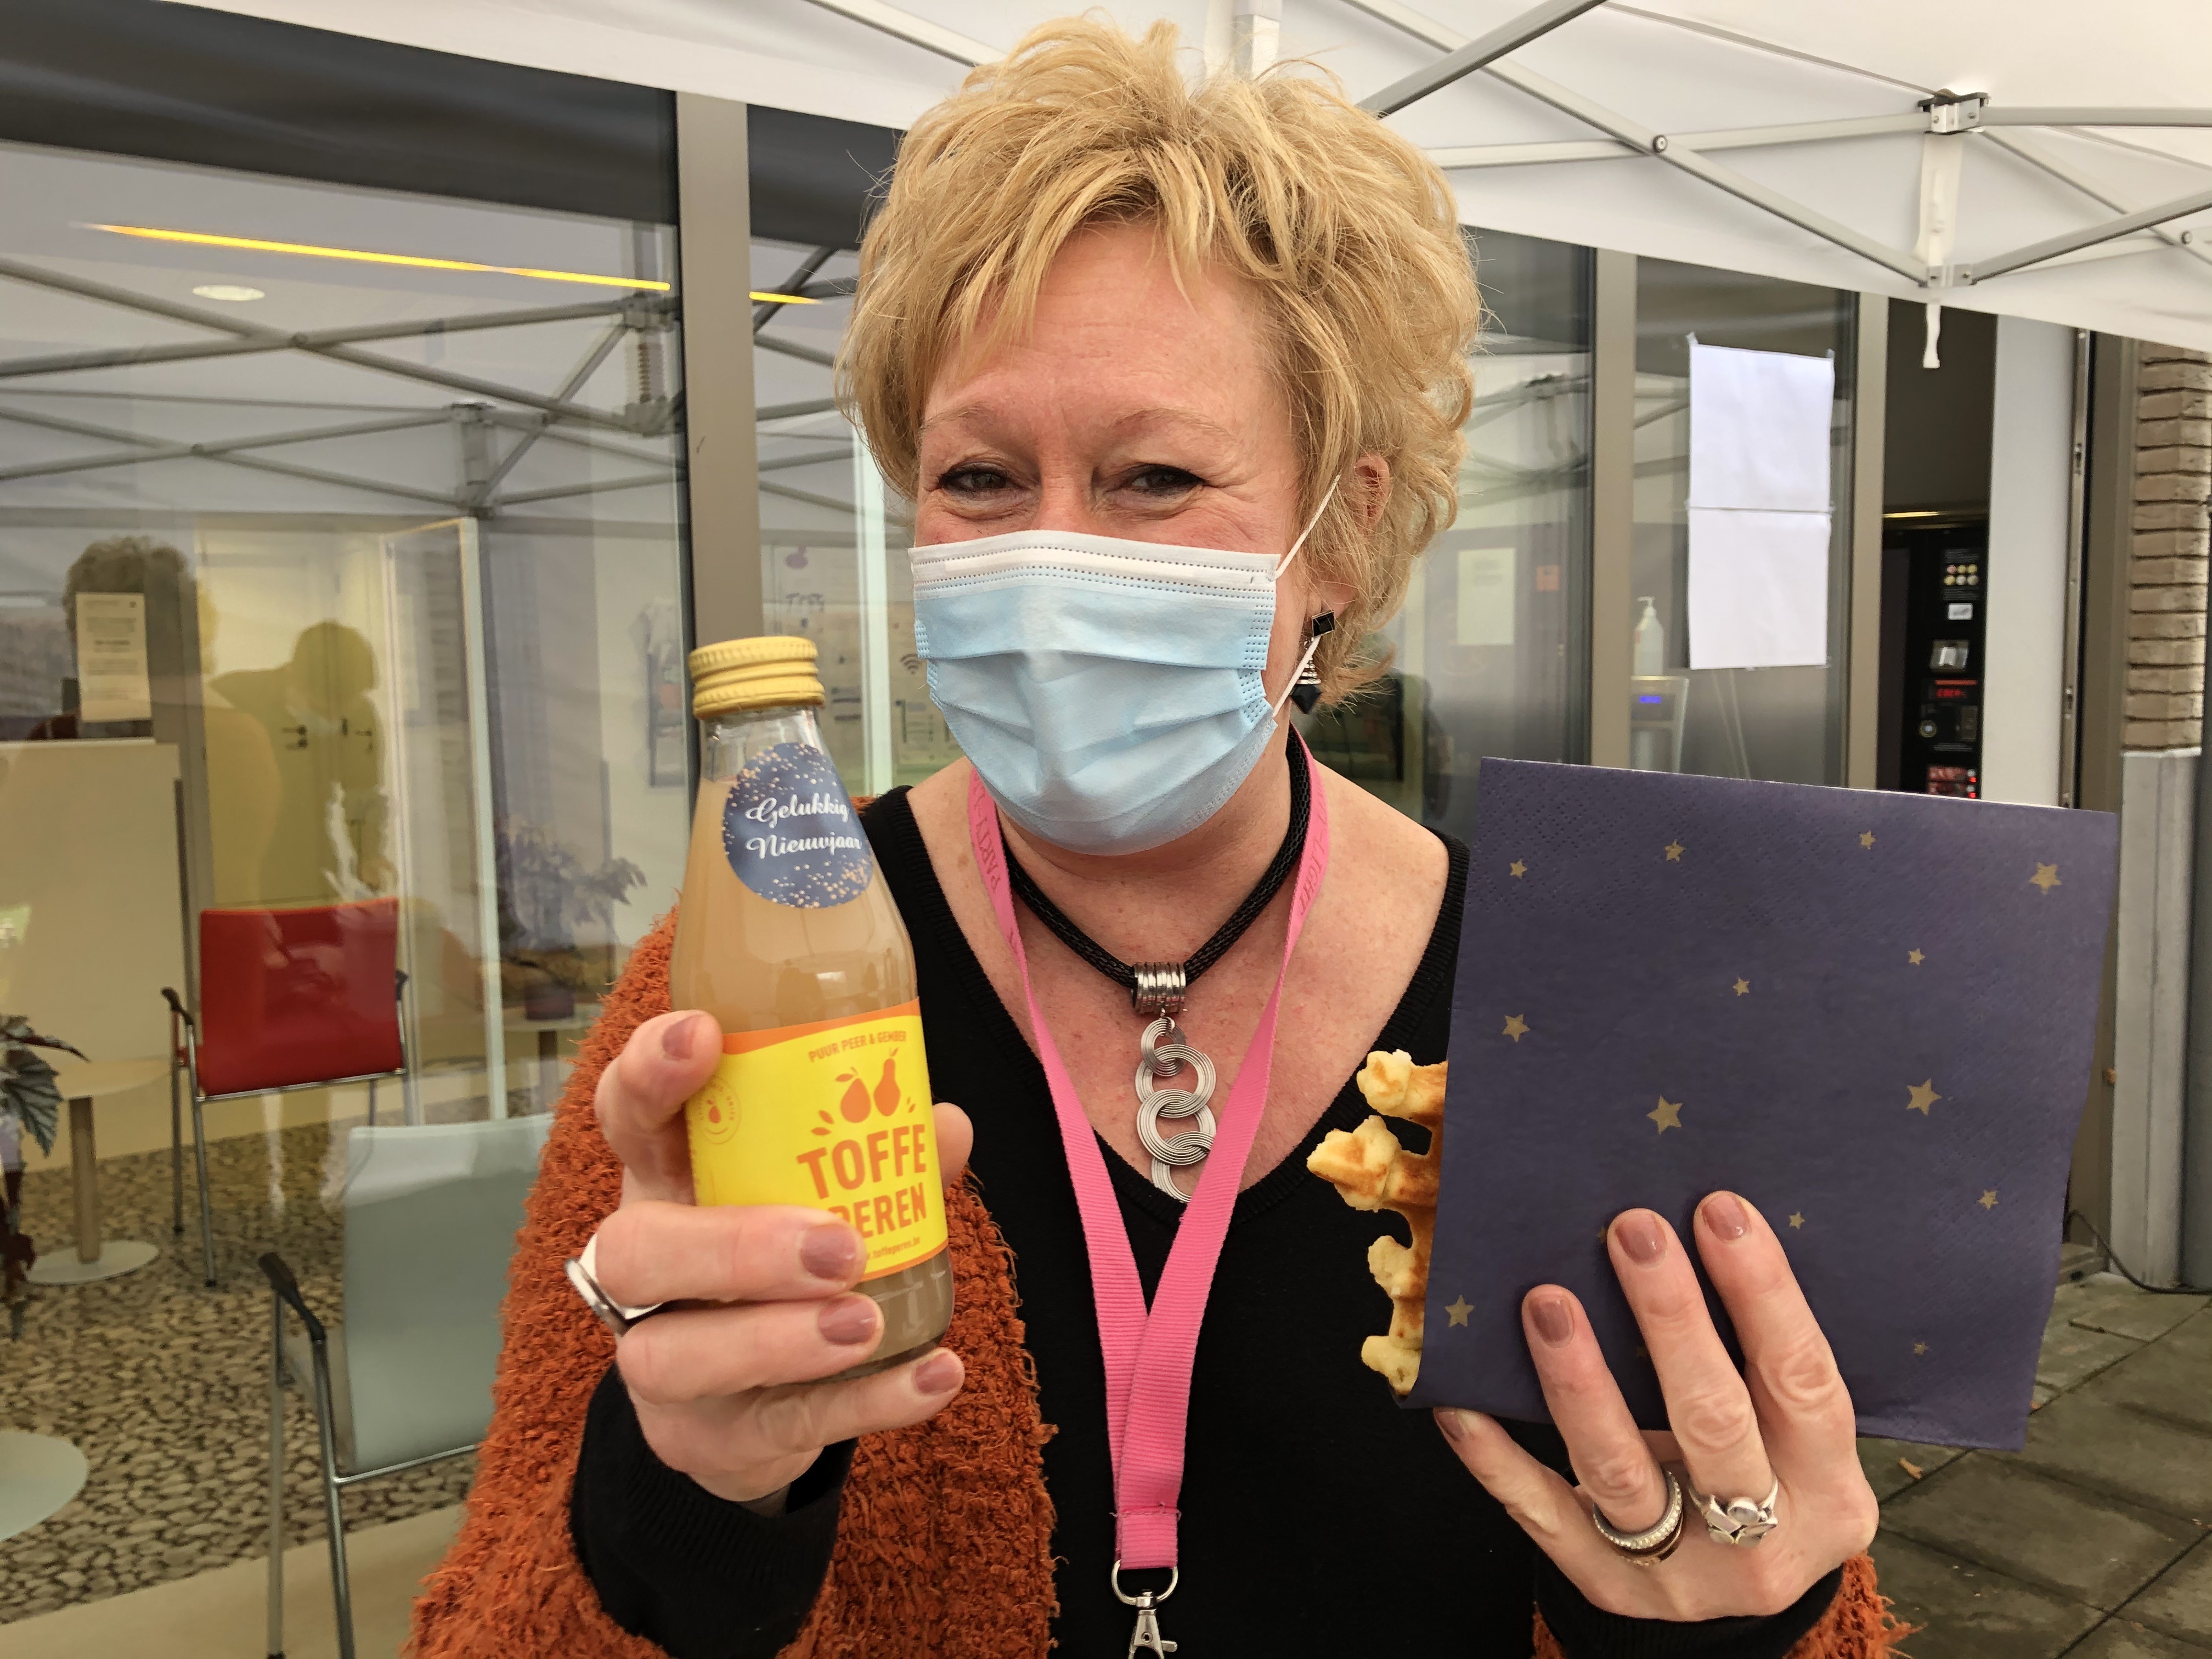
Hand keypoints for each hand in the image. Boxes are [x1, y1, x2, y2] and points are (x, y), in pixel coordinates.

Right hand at [592, 1008, 973, 1505]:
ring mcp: (665, 1366)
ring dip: (780, 1340)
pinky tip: (935, 1375)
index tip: (704, 1035)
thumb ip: (879, 1156)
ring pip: (679, 1357)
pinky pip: (779, 1429)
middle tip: (836, 1244)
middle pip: (636, 1250)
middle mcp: (644, 1275)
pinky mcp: (710, 1442)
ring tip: (868, 1321)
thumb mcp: (822, 1197)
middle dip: (734, 1246)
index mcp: (668, 1183)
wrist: (755, 1407)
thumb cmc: (786, 1266)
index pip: (629, 1117)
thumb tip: (943, 1126)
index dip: (649, 1073)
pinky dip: (866, 1403)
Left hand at [1435, 1193, 1877, 1620]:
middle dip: (1670, 1319)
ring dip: (1579, 1380)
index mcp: (1829, 1492)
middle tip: (1631, 1229)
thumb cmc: (1763, 1476)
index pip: (1803, 1381)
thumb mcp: (1793, 1439)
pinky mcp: (1606, 1585)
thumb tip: (1697, 1223)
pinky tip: (1462, 1402)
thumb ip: (1757, 1360)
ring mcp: (1680, 1573)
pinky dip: (1498, 1457)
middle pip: (1714, 1422)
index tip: (1719, 1208)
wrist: (1734, 1598)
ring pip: (1621, 1470)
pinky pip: (1543, 1513)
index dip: (1763, 1293)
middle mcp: (1762, 1543)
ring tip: (1545, 1302)